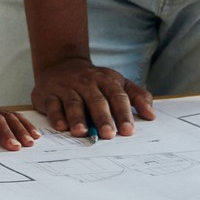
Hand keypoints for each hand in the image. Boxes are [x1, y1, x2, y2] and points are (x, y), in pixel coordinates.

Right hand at [31, 57, 153, 138]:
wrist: (61, 64)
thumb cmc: (95, 81)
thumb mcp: (118, 83)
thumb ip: (137, 97)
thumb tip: (151, 115)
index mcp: (107, 80)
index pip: (118, 97)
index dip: (123, 114)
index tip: (128, 130)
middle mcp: (87, 83)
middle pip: (97, 101)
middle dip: (103, 118)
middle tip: (108, 134)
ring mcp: (67, 88)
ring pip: (73, 103)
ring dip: (77, 118)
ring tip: (82, 132)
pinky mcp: (48, 94)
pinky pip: (52, 104)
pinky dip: (56, 115)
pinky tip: (60, 126)